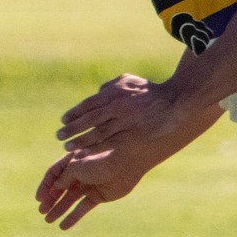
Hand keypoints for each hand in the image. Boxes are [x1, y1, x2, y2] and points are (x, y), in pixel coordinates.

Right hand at [35, 147, 146, 229]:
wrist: (126, 162)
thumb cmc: (99, 160)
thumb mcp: (75, 167)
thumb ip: (63, 179)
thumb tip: (55, 189)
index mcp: (72, 162)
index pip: (53, 174)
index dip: (45, 186)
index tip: (38, 199)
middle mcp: (79, 173)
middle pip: (60, 188)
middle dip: (50, 200)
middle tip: (42, 212)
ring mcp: (89, 185)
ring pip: (70, 199)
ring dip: (59, 209)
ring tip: (48, 221)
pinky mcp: (99, 196)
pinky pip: (83, 207)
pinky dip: (74, 216)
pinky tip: (64, 226)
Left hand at [57, 74, 185, 151]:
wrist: (177, 102)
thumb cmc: (150, 92)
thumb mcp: (128, 81)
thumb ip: (110, 87)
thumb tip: (95, 92)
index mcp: (115, 93)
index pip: (88, 105)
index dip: (74, 114)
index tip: (63, 121)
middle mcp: (119, 107)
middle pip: (90, 120)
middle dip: (73, 129)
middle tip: (60, 137)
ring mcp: (127, 122)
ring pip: (98, 134)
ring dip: (81, 142)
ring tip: (69, 148)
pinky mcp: (135, 135)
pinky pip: (111, 144)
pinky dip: (96, 150)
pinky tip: (84, 155)